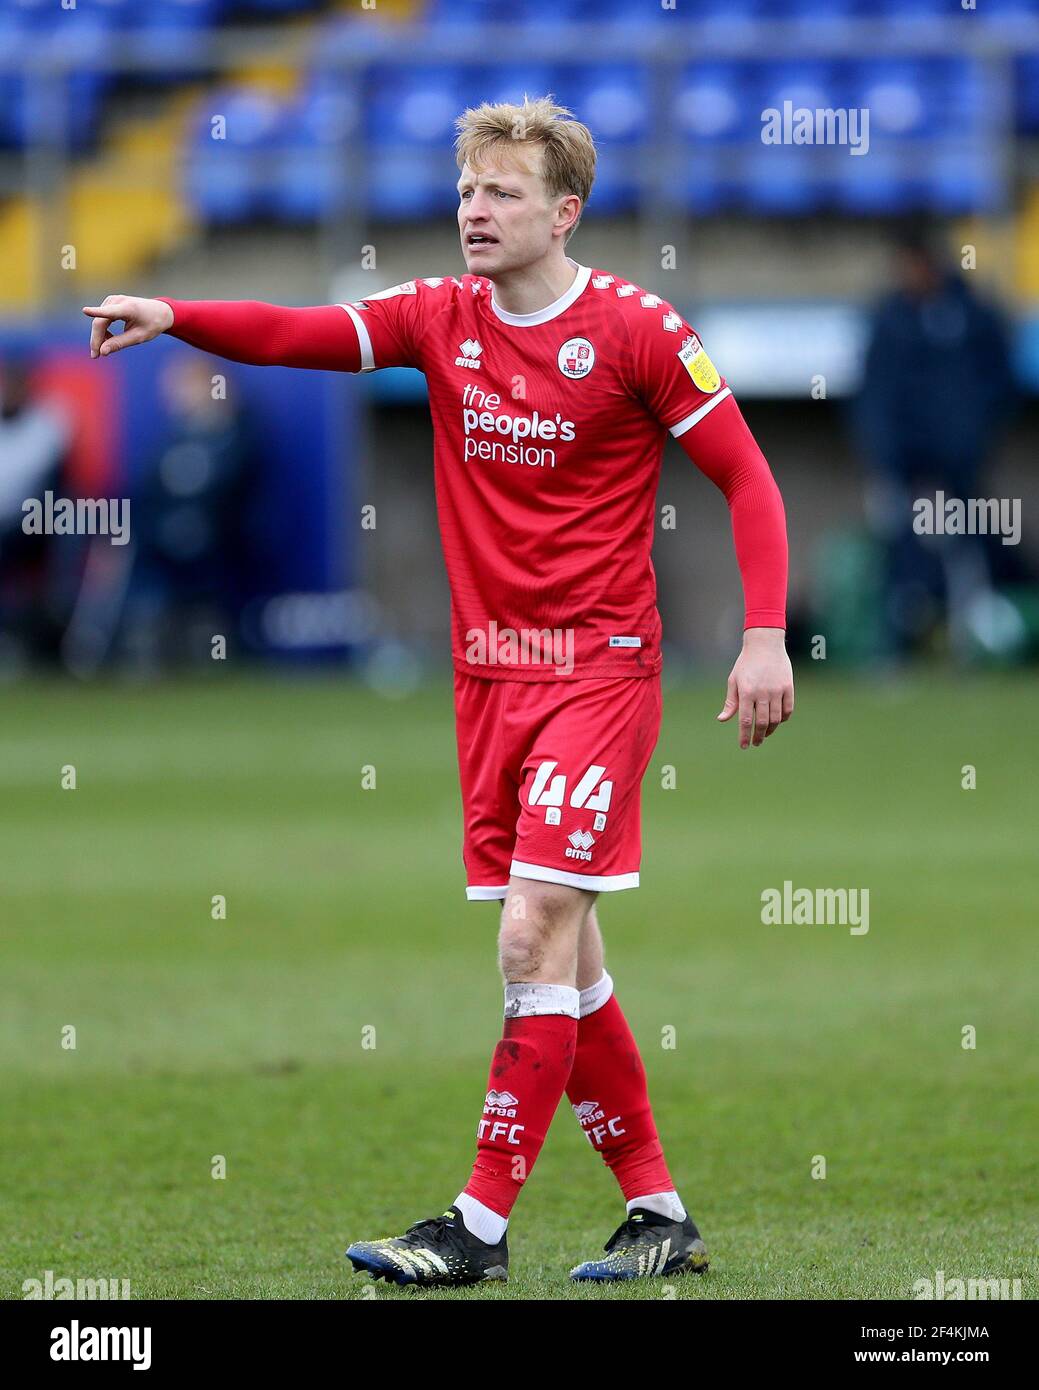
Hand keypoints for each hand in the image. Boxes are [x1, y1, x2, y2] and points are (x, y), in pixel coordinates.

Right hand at [82, 295, 173, 357]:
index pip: (110, 312)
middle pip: (100, 322)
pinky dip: (103, 330)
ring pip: (99, 321)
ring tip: (106, 348)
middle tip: (95, 356)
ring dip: (100, 335)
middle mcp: (118, 301)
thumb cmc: (152, 324)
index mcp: (128, 308)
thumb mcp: (138, 337)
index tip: (85, 310)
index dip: (96, 312)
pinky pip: (101, 318)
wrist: (160, 311)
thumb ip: (120, 343)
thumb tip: (102, 352)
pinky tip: (109, 338)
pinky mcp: (110, 302)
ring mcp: (113, 300)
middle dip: (96, 339)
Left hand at [716, 627, 793, 748]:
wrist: (765, 644)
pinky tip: (777, 722)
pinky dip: (783, 719)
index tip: (744, 746)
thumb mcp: (734, 680)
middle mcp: (762, 692)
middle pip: (761, 722)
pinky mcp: (788, 687)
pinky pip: (788, 709)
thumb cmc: (746, 664)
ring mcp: (777, 690)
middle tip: (755, 743)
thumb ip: (730, 702)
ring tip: (764, 734)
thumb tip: (722, 719)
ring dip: (770, 730)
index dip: (744, 736)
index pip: (745, 720)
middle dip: (758, 736)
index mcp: (746, 692)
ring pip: (776, 718)